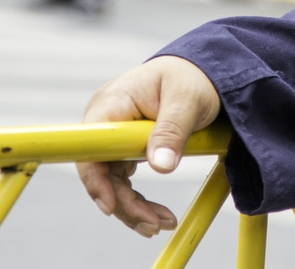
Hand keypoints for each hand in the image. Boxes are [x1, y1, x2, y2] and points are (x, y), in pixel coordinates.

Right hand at [76, 56, 221, 236]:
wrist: (204, 70)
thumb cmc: (192, 77)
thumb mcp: (187, 100)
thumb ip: (172, 130)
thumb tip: (161, 165)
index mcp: (112, 103)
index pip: (90, 147)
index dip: (96, 179)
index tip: (112, 204)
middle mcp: (106, 121)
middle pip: (100, 171)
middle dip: (124, 202)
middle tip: (154, 225)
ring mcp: (114, 135)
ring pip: (113, 181)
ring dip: (134, 206)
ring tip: (162, 222)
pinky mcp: (126, 146)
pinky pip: (124, 179)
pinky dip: (138, 198)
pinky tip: (156, 214)